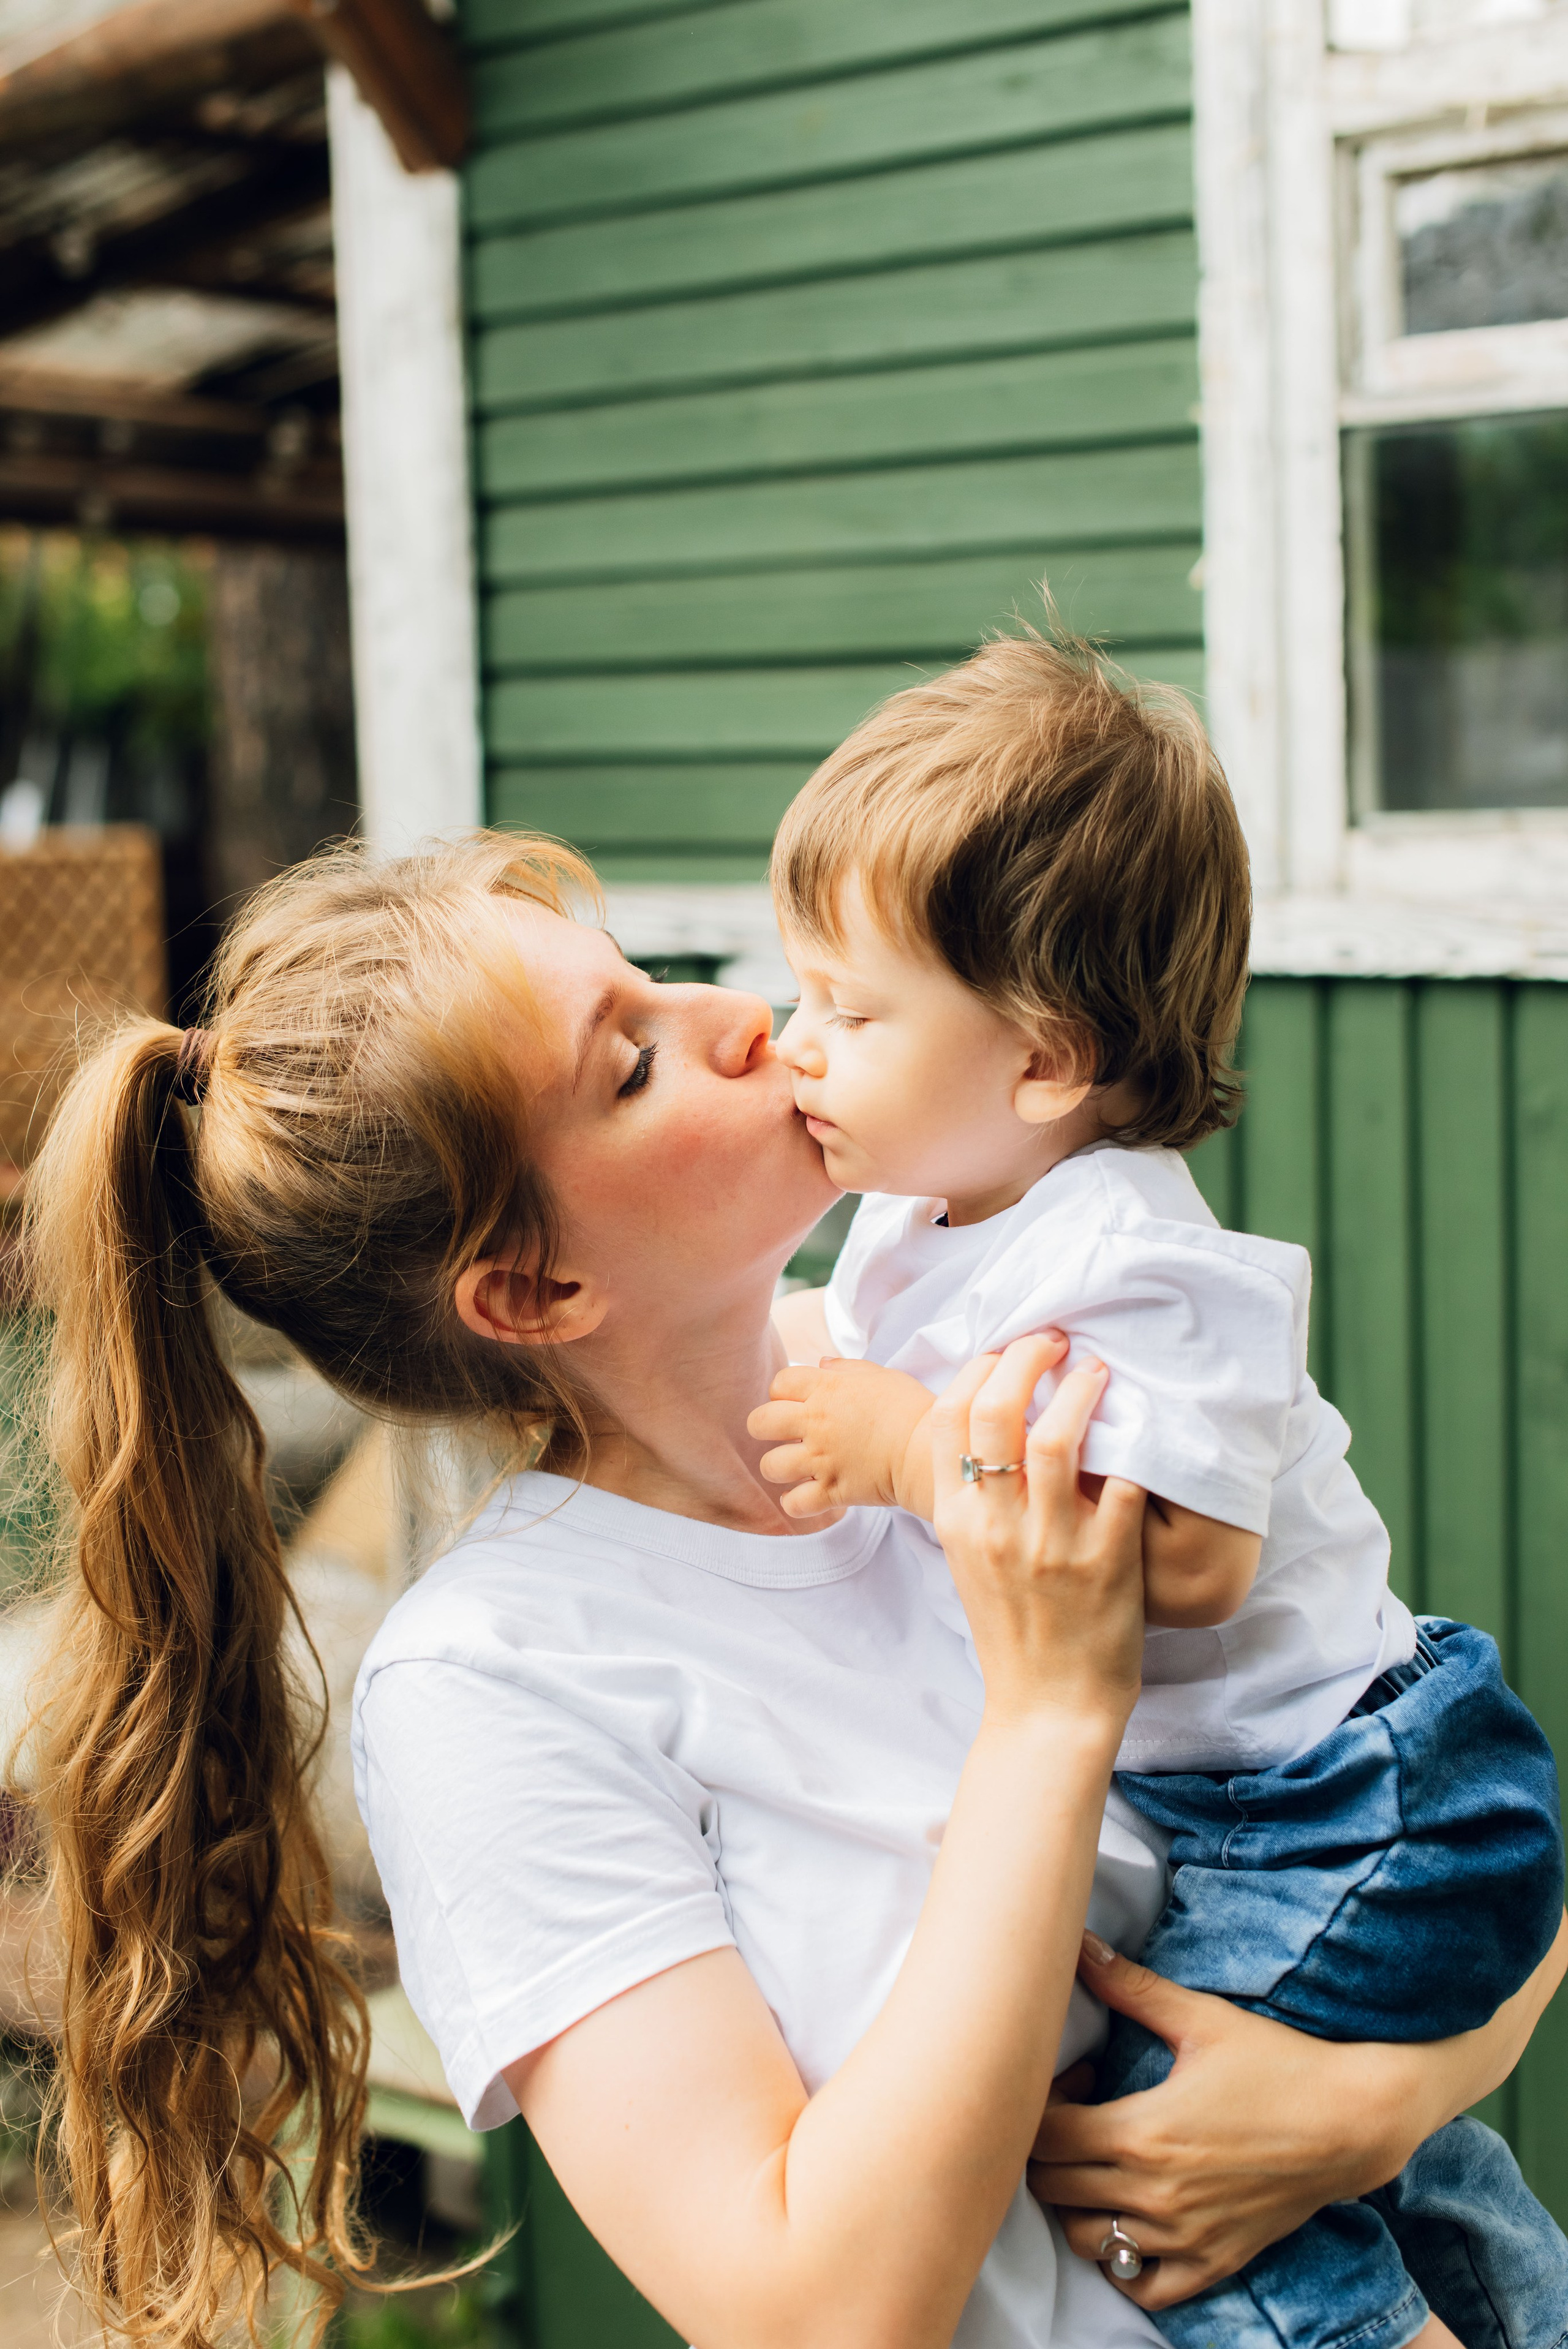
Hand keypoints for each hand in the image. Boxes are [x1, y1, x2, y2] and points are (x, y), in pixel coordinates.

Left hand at [749, 1358, 934, 1517]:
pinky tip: (805, 1495)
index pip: (779, 1383)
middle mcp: (817, 1423)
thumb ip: (847, 1368)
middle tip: (784, 1435)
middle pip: (760, 1422)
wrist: (930, 1450)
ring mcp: (822, 1459)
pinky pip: (794, 1503)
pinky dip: (795, 1502)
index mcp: (827, 1389)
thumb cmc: (911, 1409)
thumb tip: (821, 1364)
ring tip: (795, 1468)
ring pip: (771, 1466)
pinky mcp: (833, 1491)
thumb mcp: (881, 1376)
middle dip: (764, 1428)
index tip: (796, 1402)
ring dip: (779, 1467)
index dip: (782, 1392)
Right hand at [931, 1340, 1144, 1729]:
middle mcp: (996, 1526)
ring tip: (1099, 1370)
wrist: (1046, 1708)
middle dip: (1027, 1359)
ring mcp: (1051, 1544)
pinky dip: (1135, 1450)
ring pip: (1060, 1438)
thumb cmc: (1011, 1630)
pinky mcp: (1106, 1561)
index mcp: (956, 1521)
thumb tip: (989, 1429)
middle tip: (1055, 1341)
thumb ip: (972, 1499)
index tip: (1007, 1353)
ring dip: (1082, 1390)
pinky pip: (1123, 1484)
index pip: (950, 1419)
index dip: (978, 1371)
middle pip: (998, 1411)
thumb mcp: (967, 1559)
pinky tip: (1144, 1431)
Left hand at [1029, 1940, 1417, 2309]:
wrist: (1351, 2122)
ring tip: (1102, 2167)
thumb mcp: (1201, 2019)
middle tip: (1079, 2120)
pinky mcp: (1215, 2262)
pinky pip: (1145, 2287)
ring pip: (1088, 2242)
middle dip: (1049, 2153)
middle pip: (1053, 2190)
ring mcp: (1183, 2236)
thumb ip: (1132, 1986)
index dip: (1040, 2107)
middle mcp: (1154, 2194)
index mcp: (1141, 2134)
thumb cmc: (1277, 2065)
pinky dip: (1125, 2262)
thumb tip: (1081, 1946)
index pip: (1044, 2138)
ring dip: (1077, 2206)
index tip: (1072, 2085)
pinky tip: (1134, 2221)